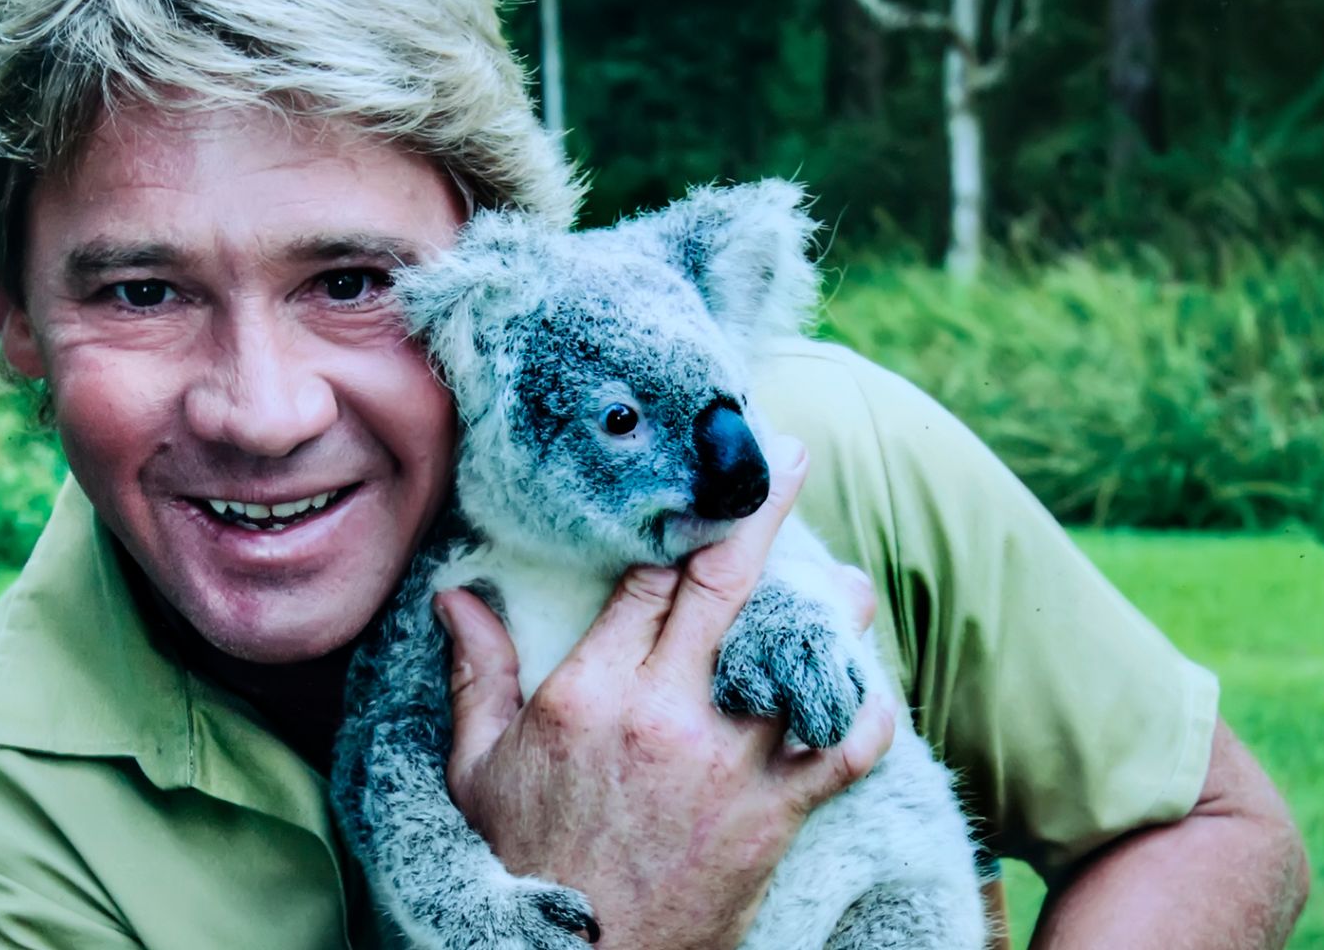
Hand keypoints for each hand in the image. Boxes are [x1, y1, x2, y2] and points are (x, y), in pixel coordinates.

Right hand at [434, 436, 895, 949]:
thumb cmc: (519, 866)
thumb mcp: (477, 768)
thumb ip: (477, 675)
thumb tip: (455, 596)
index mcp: (591, 693)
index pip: (648, 579)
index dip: (678, 519)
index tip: (700, 473)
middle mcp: (666, 714)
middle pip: (727, 586)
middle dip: (761, 510)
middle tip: (787, 458)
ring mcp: (728, 764)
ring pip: (800, 659)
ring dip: (833, 612)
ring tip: (847, 586)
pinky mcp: (772, 815)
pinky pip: (845, 751)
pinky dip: (867, 716)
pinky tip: (867, 692)